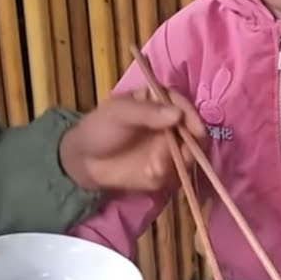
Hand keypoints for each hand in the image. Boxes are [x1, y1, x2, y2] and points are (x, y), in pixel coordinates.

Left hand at [59, 87, 206, 191]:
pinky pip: (177, 175)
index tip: (197, 131)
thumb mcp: (119, 114)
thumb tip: (178, 114)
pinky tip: (148, 176)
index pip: (184, 106)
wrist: (84, 161)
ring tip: (153, 169)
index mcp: (159, 102)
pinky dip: (166, 177)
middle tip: (167, 156)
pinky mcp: (165, 170)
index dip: (193, 117)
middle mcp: (170, 125)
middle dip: (186, 147)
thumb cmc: (99, 128)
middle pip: (194, 133)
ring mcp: (169, 148)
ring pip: (189, 155)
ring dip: (175, 164)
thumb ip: (147, 112)